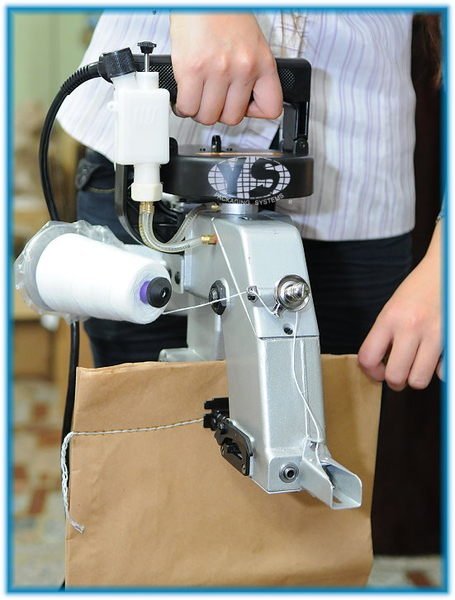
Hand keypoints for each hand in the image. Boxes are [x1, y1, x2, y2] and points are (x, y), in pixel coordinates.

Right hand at [169, 13, 281, 124]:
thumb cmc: (224, 13)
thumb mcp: (251, 43)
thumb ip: (250, 72)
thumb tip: (239, 98)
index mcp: (262, 61)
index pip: (270, 108)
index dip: (253, 112)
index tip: (244, 107)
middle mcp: (243, 67)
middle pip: (232, 118)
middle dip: (219, 112)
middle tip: (212, 100)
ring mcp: (218, 70)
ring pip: (208, 116)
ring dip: (199, 110)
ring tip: (197, 97)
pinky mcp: (192, 69)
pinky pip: (188, 106)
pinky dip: (183, 107)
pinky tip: (184, 97)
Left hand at [358, 223, 441, 390]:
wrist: (444, 271)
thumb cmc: (419, 289)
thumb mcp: (393, 308)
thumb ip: (385, 334)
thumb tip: (380, 364)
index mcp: (390, 318)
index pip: (368, 357)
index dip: (370, 371)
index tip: (376, 371)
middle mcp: (411, 327)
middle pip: (395, 376)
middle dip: (395, 381)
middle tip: (398, 373)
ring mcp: (435, 334)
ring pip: (419, 380)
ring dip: (416, 377)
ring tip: (417, 367)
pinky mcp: (451, 339)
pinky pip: (443, 372)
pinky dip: (439, 370)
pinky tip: (436, 358)